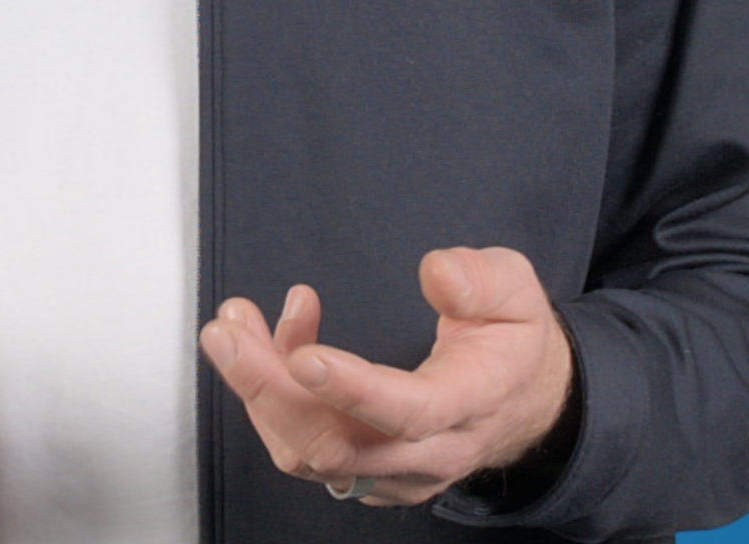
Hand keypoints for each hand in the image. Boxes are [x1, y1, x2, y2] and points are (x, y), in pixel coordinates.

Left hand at [198, 246, 573, 506]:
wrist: (523, 398)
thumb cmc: (510, 341)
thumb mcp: (516, 291)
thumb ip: (480, 280)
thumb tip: (437, 274)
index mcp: (470, 404)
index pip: (409, 413)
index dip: (352, 390)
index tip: (303, 357)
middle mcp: (429, 453)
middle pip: (338, 446)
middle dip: (269, 389)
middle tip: (226, 331)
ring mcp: (394, 472)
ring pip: (310, 453)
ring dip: (260, 389)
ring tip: (235, 324)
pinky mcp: (367, 474)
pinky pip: (306, 451)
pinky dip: (272, 400)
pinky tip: (266, 344)